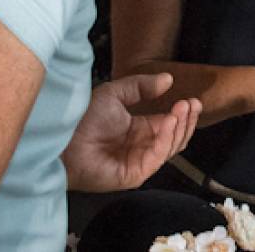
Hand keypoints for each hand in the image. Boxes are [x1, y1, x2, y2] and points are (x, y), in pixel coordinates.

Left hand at [61, 73, 199, 191]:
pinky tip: (168, 122)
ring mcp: (138, 162)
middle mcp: (140, 147)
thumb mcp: (115, 93)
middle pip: (175, 138)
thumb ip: (141, 86)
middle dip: (186, 121)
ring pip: (170, 148)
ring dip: (179, 128)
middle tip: (191, 104)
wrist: (61, 138)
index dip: (183, 113)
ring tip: (180, 109)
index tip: (192, 101)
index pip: (169, 124)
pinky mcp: (133, 175)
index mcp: (138, 130)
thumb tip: (168, 80)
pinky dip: (166, 140)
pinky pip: (157, 158)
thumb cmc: (81, 117)